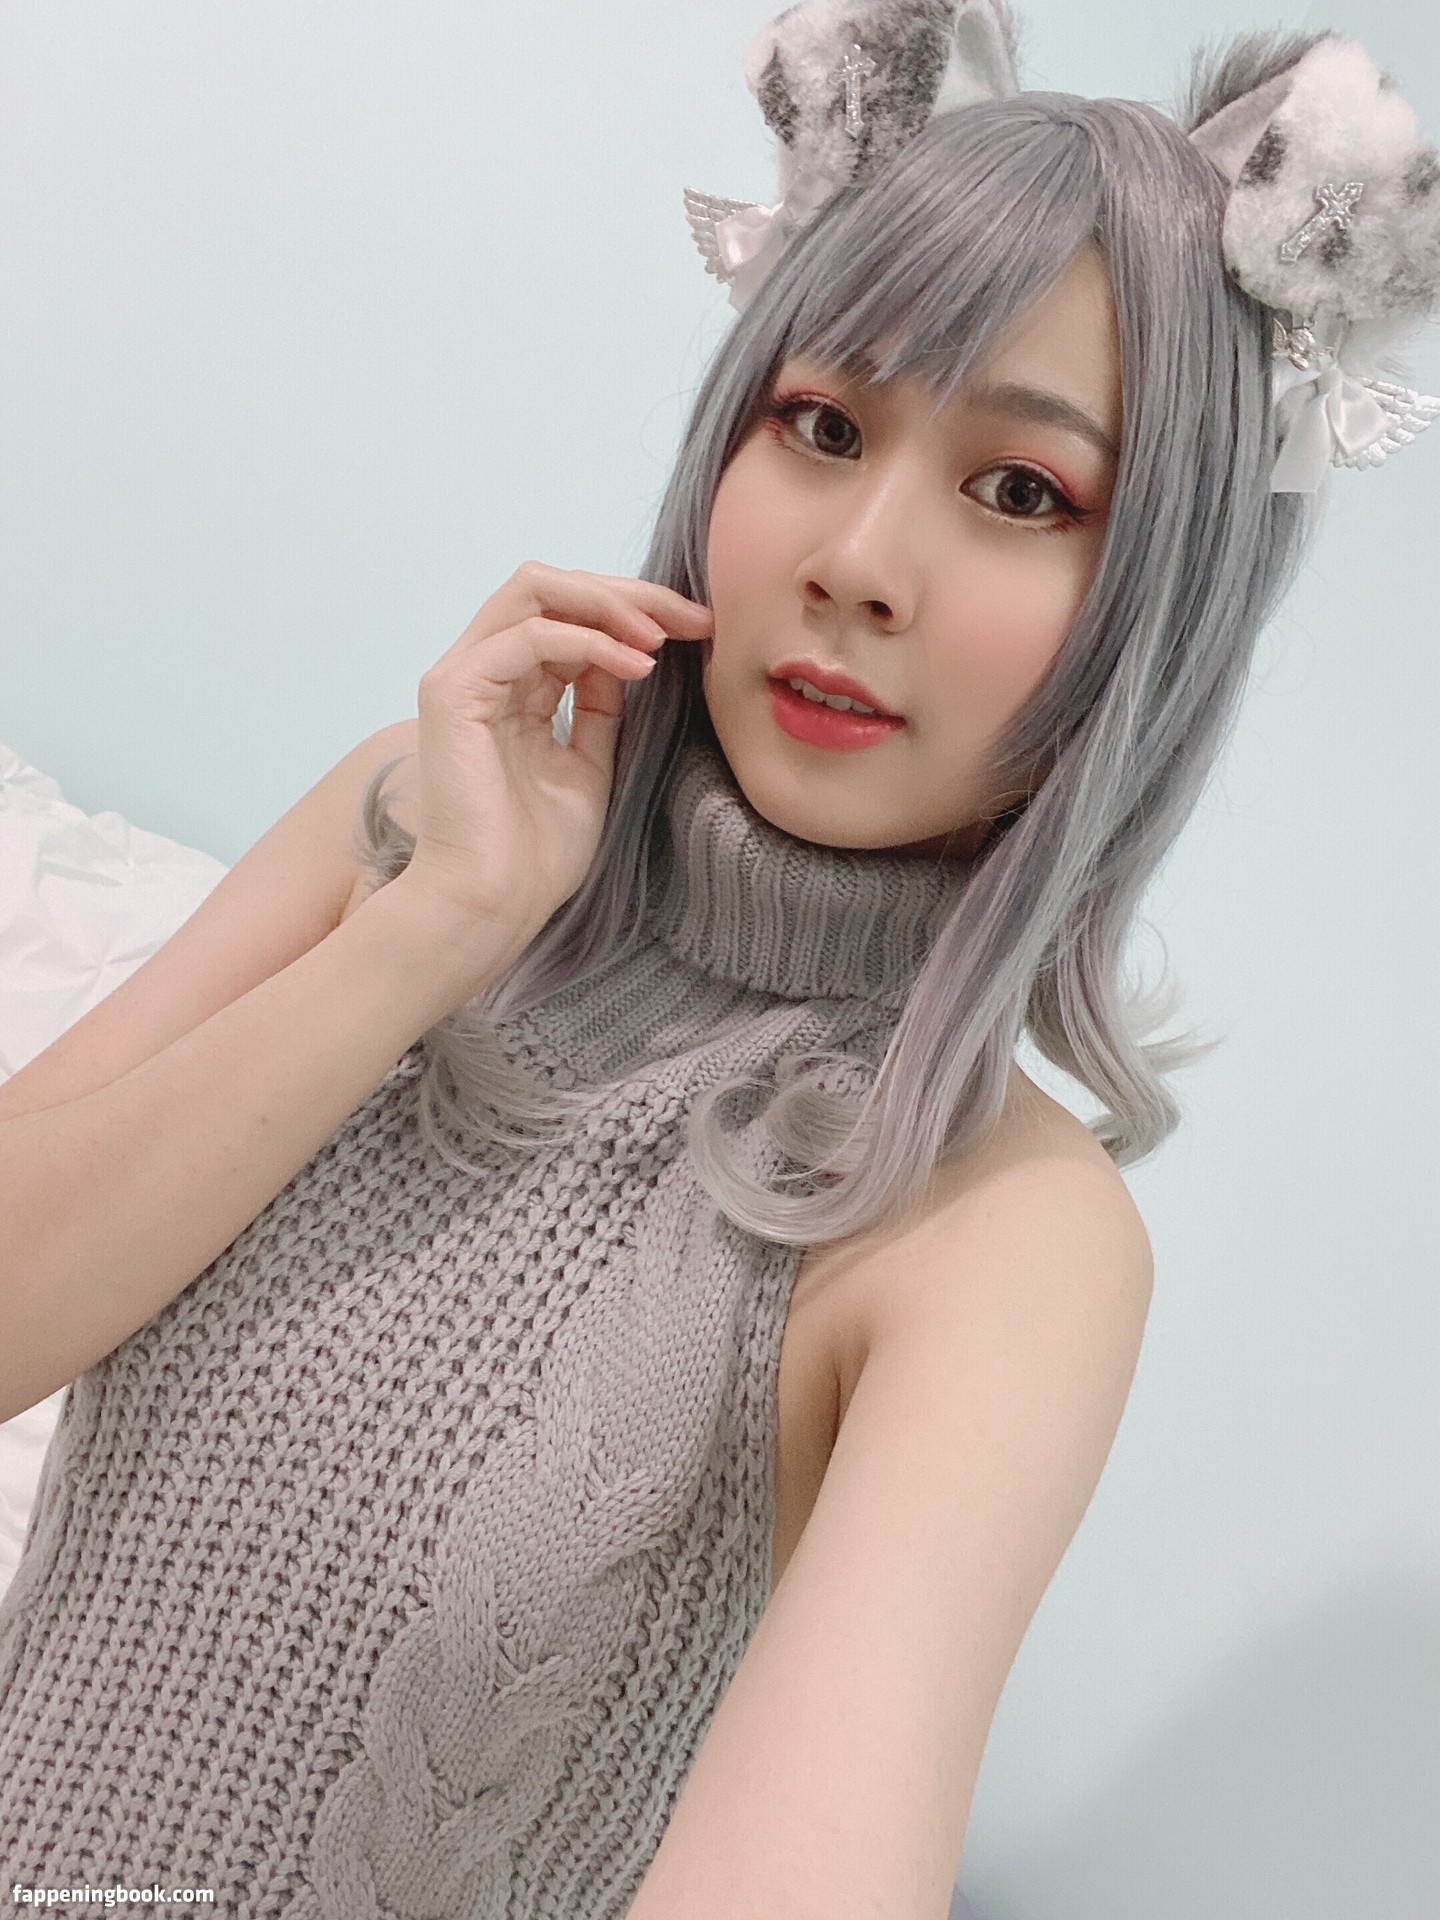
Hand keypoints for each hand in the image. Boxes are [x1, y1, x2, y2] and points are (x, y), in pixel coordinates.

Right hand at [394, 560, 712, 945]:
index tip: (699, 628)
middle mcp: (480, 671)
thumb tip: (632, 653)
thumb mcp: (589, 764)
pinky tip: (634, 667)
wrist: (493, 905)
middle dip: (629, 593)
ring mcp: (461, 677)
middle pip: (552, 586)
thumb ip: (599, 705)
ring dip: (609, 604)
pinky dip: (588, 642)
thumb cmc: (535, 855)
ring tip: (661, 637)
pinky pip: (528, 638)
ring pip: (535, 589)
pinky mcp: (453, 693)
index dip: (634, 610)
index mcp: (508, 687)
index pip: (569, 613)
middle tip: (691, 619)